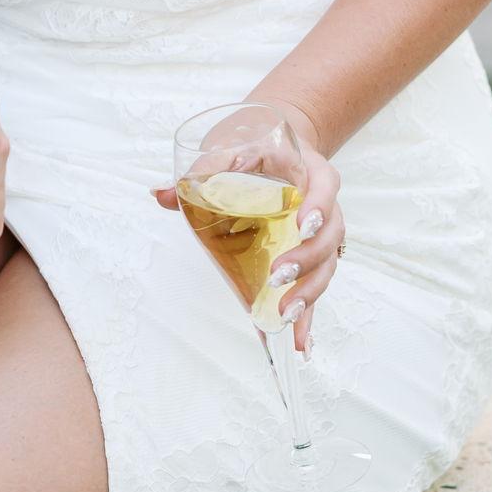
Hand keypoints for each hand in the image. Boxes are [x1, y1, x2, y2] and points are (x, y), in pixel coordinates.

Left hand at [152, 102, 343, 356]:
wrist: (276, 148)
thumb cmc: (254, 146)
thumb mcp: (231, 149)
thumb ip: (203, 172)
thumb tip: (161, 195)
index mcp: (310, 171)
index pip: (325, 186)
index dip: (318, 206)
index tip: (301, 222)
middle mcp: (324, 204)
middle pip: (330, 235)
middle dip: (307, 259)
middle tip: (278, 274)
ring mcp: (321, 234)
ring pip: (327, 266)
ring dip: (309, 293)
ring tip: (286, 315)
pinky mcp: (311, 257)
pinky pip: (314, 287)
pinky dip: (308, 316)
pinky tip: (300, 344)